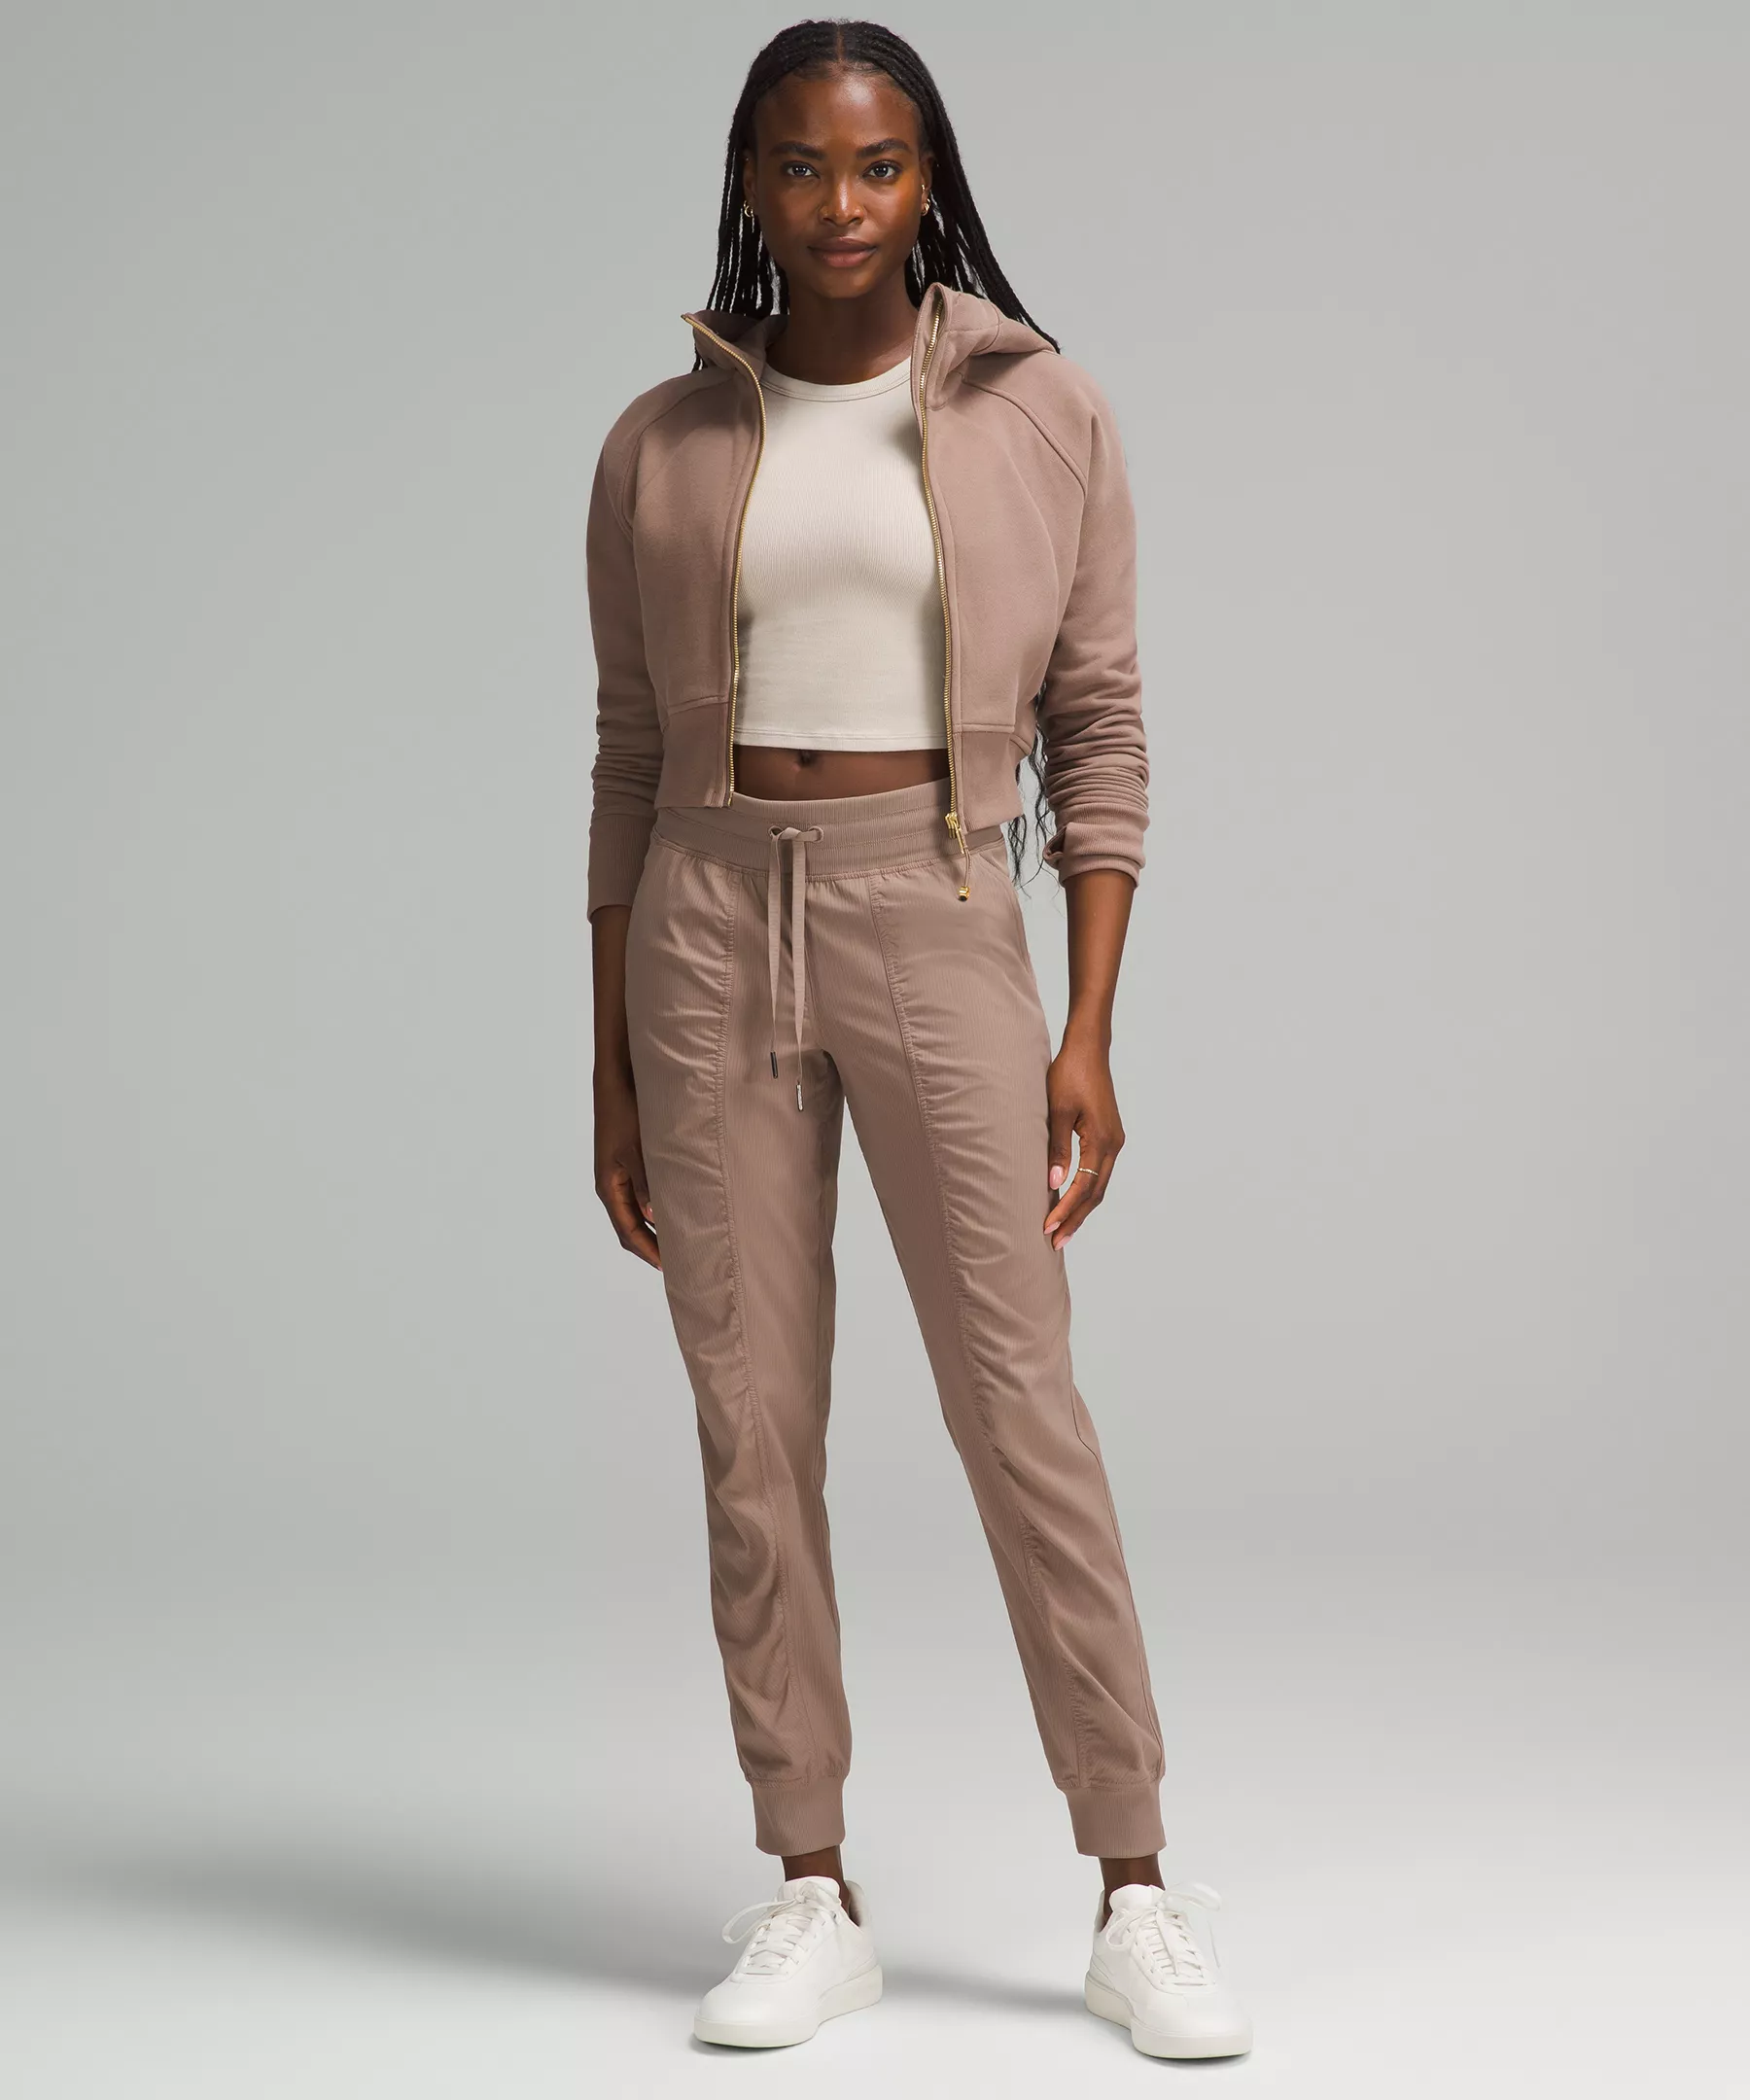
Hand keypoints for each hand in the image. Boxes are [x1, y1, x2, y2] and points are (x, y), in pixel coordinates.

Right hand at [595, 1065, 659, 1267]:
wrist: (616, 1082)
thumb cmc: (624, 1112)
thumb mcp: (637, 1149)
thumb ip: (646, 1182)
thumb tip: (654, 1216)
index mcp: (609, 1187)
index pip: (628, 1231)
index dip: (648, 1251)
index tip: (667, 1268)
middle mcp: (612, 1186)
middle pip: (631, 1228)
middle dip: (652, 1247)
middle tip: (679, 1262)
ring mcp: (619, 1176)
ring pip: (637, 1213)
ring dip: (656, 1229)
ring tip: (681, 1241)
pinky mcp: (629, 1164)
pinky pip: (642, 1195)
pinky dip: (657, 1208)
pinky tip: (675, 1209)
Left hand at [1042, 1029, 1124, 1247]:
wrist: (1088, 1050)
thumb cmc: (1069, 1074)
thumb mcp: (1057, 1111)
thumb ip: (1057, 1148)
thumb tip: (1054, 1183)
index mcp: (1102, 1140)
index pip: (1084, 1186)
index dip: (1065, 1209)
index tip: (1047, 1227)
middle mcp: (1114, 1144)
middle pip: (1096, 1193)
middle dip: (1075, 1219)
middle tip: (1055, 1242)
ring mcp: (1114, 1141)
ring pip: (1099, 1185)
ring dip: (1081, 1208)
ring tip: (1062, 1230)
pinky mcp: (1109, 1136)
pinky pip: (1099, 1172)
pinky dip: (1085, 1190)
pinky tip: (1071, 1200)